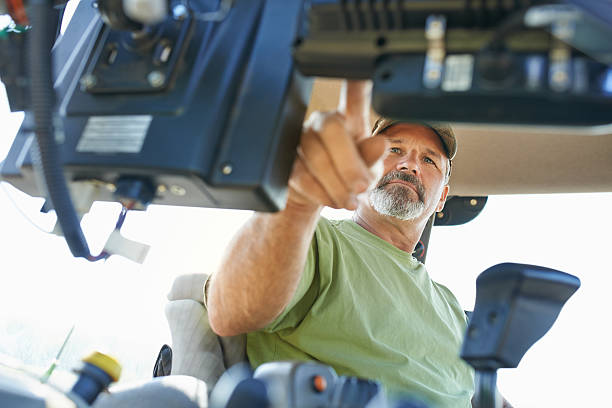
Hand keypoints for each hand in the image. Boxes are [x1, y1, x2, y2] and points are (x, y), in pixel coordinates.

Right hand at [287, 80, 387, 210]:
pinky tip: (332, 200)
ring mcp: (300, 138)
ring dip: (337, 185)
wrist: (319, 198)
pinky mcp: (285, 160)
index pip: (354, 95)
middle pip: (331, 129)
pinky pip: (301, 174)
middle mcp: (323, 122)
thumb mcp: (368, 170)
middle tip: (361, 187)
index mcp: (349, 119)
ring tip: (349, 201)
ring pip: (316, 156)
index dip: (357, 80)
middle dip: (349, 164)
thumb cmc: (349, 176)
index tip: (362, 63)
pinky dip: (320, 192)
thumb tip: (380, 144)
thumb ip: (373, 158)